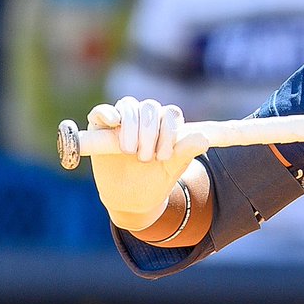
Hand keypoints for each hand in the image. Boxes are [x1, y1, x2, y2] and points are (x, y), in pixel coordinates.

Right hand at [87, 97, 208, 230]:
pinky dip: (107, 113)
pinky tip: (113, 122)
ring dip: (131, 127)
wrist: (130, 197)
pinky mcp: (100, 126)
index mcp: (166, 124)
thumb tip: (203, 139)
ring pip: (128, 106)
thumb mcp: (172, 169)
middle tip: (146, 158)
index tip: (164, 156)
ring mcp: (122, 119)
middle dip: (149, 132)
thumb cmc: (155, 179)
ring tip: (130, 152)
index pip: (171, 113)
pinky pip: (102, 111)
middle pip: (150, 107)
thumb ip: (186, 152)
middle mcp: (145, 117)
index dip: (169, 132)